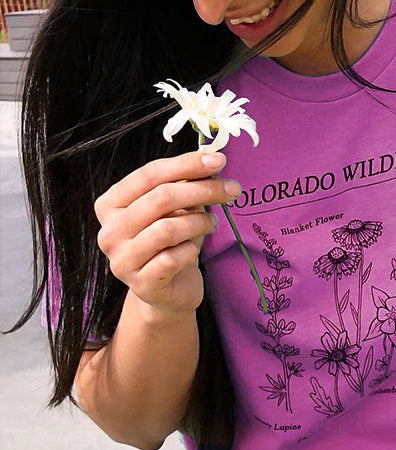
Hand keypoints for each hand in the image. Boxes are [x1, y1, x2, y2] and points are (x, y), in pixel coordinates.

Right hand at [94, 150, 239, 316]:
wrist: (169, 290)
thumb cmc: (172, 242)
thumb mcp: (178, 208)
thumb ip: (187, 184)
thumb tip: (212, 160)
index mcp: (110, 205)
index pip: (148, 175)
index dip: (186, 164)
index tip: (219, 160)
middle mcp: (109, 232)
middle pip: (161, 199)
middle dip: (203, 190)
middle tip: (232, 189)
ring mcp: (122, 260)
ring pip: (168, 229)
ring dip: (200, 222)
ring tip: (212, 222)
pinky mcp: (141, 284)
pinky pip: (173, 258)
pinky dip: (191, 250)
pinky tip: (194, 250)